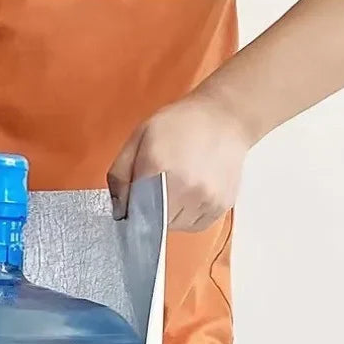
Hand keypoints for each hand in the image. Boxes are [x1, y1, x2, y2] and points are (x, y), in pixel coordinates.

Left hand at [107, 89, 253, 230]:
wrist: (224, 116)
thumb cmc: (179, 124)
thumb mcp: (139, 137)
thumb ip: (120, 174)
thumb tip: (119, 210)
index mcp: (158, 168)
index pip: (135, 211)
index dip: (131, 210)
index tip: (132, 203)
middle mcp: (184, 188)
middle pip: (155, 223)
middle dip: (150, 211)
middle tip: (157, 187)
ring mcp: (205, 199)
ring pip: (175, 226)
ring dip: (169, 215)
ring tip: (177, 187)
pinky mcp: (221, 206)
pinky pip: (195, 225)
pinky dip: (188, 216)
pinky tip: (190, 193)